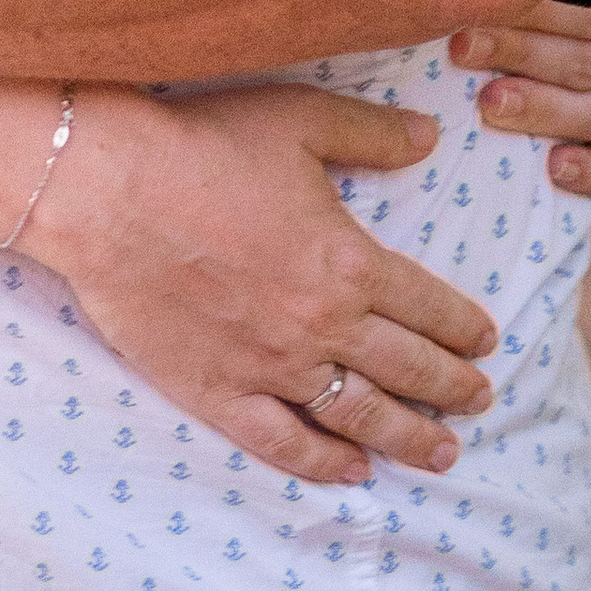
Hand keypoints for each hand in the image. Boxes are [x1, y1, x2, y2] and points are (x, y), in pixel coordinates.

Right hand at [41, 82, 498, 488]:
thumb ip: (370, 133)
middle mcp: (322, 326)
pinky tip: (353, 471)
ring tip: (443, 453)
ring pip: (360, 418)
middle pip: (409, 371)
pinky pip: (284, 443)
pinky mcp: (218, 392)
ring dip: (410, 438)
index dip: (466, 329)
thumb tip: (429, 137)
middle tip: (481, 401)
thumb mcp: (297, 119)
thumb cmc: (201, 144)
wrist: (105, 190)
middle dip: (455, 389)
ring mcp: (271, 366)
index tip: (486, 342)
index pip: (431, 308)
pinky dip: (325, 464)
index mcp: (350, 263)